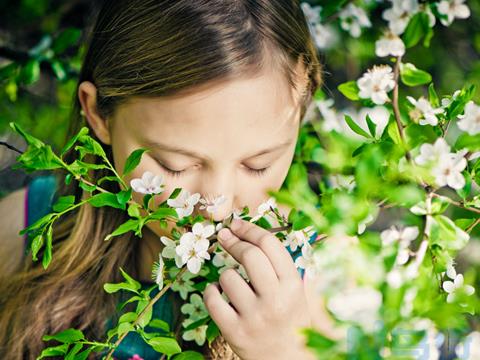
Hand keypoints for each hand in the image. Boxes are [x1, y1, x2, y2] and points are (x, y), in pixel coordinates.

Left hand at [203, 219, 315, 359]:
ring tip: (233, 285)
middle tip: (223, 236)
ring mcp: (254, 317)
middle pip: (249, 255)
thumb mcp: (295, 292)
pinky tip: (218, 294)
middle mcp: (275, 300)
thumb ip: (279, 266)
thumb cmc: (289, 320)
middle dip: (233, 241)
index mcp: (293, 286)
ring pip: (227, 276)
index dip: (249, 229)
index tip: (236, 224)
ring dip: (225, 275)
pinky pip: (211, 299)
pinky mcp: (234, 332)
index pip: (270, 245)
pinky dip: (210, 292)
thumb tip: (249, 234)